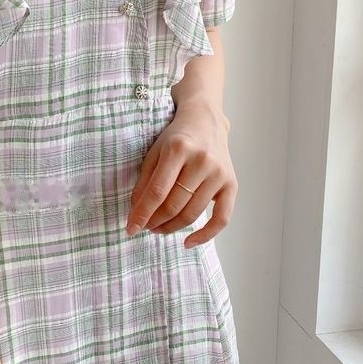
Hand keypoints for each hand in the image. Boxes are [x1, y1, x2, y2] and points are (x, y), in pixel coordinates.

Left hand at [125, 100, 236, 247]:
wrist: (205, 121)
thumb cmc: (176, 138)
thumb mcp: (154, 152)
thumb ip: (145, 181)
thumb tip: (136, 213)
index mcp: (178, 149)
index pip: (157, 192)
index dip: (142, 214)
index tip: (130, 228)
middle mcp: (202, 161)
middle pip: (174, 205)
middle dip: (155, 221)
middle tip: (145, 226)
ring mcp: (219, 173)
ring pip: (192, 213)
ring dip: (172, 227)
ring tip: (159, 228)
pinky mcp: (231, 184)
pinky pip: (221, 218)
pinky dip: (205, 235)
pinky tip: (188, 242)